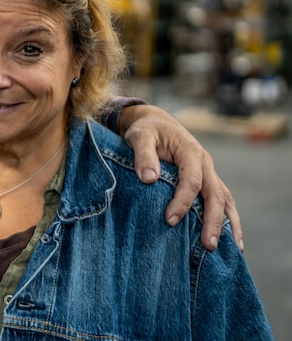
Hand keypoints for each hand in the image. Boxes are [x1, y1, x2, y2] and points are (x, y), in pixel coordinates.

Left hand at [119, 103, 242, 252]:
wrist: (156, 123)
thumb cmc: (147, 130)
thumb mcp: (140, 136)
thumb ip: (143, 155)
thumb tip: (148, 179)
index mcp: (190, 152)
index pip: (191, 180)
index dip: (182, 201)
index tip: (170, 220)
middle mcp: (205, 163)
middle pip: (215, 194)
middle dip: (213, 221)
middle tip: (208, 245)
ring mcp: (209, 172)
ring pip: (224, 199)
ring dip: (227, 224)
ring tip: (230, 250)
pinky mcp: (207, 180)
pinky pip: (222, 201)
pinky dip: (228, 219)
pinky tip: (233, 241)